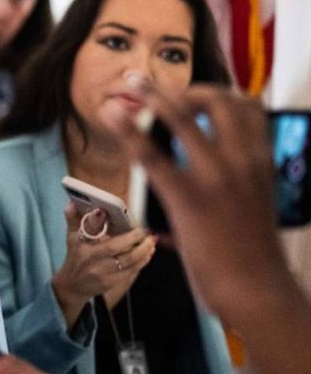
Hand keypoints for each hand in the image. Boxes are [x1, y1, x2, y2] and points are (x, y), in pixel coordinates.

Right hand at [51, 204, 154, 326]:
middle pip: (114, 246)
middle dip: (133, 237)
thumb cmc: (75, 257)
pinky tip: (148, 253)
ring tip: (152, 241)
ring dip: (143, 250)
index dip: (95, 220)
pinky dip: (142, 261)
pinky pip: (130, 270)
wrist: (73, 286)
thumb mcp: (71, 238)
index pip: (87, 229)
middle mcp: (90, 257)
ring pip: (127, 260)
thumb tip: (71, 203)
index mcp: (80, 243)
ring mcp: (100, 271)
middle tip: (144, 230)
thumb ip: (73, 219)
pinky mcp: (109, 282)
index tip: (103, 211)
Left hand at [110, 85, 284, 320]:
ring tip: (130, 83)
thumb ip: (233, 184)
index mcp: (261, 163)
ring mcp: (216, 177)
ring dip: (153, 94)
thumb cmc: (253, 255)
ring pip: (182, 117)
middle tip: (156, 88)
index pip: (249, 107)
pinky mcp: (187, 197)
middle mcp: (242, 161)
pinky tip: (112, 117)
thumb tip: (204, 175)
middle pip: (216, 101)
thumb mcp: (254, 206)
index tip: (195, 92)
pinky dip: (127, 130)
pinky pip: (151, 154)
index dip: (219, 92)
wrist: (257, 290)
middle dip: (183, 87)